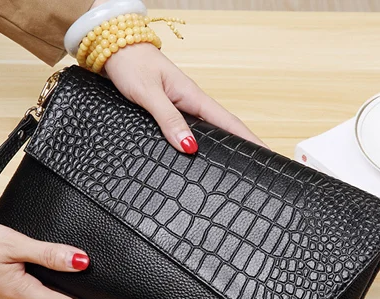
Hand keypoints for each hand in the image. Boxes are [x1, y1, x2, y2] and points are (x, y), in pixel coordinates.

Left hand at [103, 37, 266, 153]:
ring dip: (223, 146)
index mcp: (193, 96)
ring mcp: (182, 106)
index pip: (229, 122)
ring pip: (208, 130)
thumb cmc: (131, 65)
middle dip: (241, 147)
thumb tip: (188, 146)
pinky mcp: (170, 110)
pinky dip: (201, 141)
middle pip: (223, 128)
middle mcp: (191, 102)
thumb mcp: (149, 94)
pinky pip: (191, 128)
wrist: (114, 49)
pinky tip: (200, 153)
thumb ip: (168, 119)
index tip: (266, 154)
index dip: (249, 139)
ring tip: (235, 166)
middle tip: (255, 168)